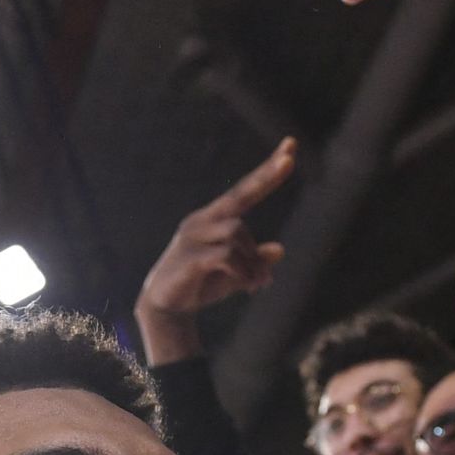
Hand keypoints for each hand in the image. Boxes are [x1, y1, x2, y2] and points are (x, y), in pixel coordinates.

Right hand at [135, 137, 296, 363]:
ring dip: (254, 260)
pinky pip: (226, 255)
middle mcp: (202, 221)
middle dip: (266, 177)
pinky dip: (243, 271)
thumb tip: (280, 250)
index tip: (290, 147)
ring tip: (256, 285)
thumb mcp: (235, 273)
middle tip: (290, 157)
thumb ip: (255, 261)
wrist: (165, 308)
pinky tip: (246, 287)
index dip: (266, 172)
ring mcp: (192, 237)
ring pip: (238, 232)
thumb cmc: (201, 284)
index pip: (243, 191)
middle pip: (240, 196)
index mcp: (213, 219)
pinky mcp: (189, 258)